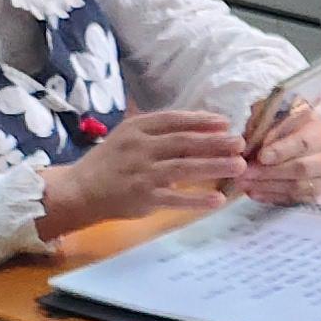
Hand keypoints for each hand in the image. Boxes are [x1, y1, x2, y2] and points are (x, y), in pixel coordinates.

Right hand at [40, 107, 241, 236]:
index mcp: (137, 129)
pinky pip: (175, 198)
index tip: (226, 123)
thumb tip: (201, 127)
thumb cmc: (111, 162)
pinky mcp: (143, 198)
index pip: (174, 120)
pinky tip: (218, 200)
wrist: (79, 190)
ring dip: (214, 167)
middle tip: (241, 144)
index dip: (201, 121)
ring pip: (184, 168)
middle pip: (184, 143)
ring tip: (239, 167)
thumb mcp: (129, 138)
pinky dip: (197, 199)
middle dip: (215, 142)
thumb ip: (159, 133)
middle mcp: (140, 148)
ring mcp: (142, 174)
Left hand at [243, 85, 320, 204]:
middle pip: (301, 168)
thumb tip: (249, 139)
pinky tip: (254, 193)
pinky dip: (272, 197)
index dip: (282, 151)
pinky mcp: (317, 195)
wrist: (310, 144)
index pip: (304, 143)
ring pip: (297, 186)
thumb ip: (267, 123)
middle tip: (244, 173)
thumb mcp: (280, 116)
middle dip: (269, 172)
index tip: (261, 156)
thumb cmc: (290, 127)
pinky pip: (294, 200)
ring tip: (244, 183)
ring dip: (267, 186)